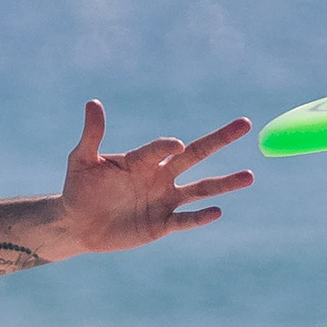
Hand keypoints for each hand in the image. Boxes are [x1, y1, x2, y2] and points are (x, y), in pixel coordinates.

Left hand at [56, 100, 253, 254]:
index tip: (176, 145)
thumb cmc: (79, 187)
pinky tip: (217, 211)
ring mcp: (164, 200)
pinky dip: (200, 218)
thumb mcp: (82, 160)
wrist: (77, 223)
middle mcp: (159, 176)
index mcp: (141, 160)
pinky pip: (185, 220)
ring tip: (250, 175)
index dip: (167, 146)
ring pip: (200, 189)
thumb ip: (92, 135)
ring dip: (224, 183)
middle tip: (245, 124)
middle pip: (195, 156)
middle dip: (219, 140)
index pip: (160, 149)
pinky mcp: (162, 224)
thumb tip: (93, 103)